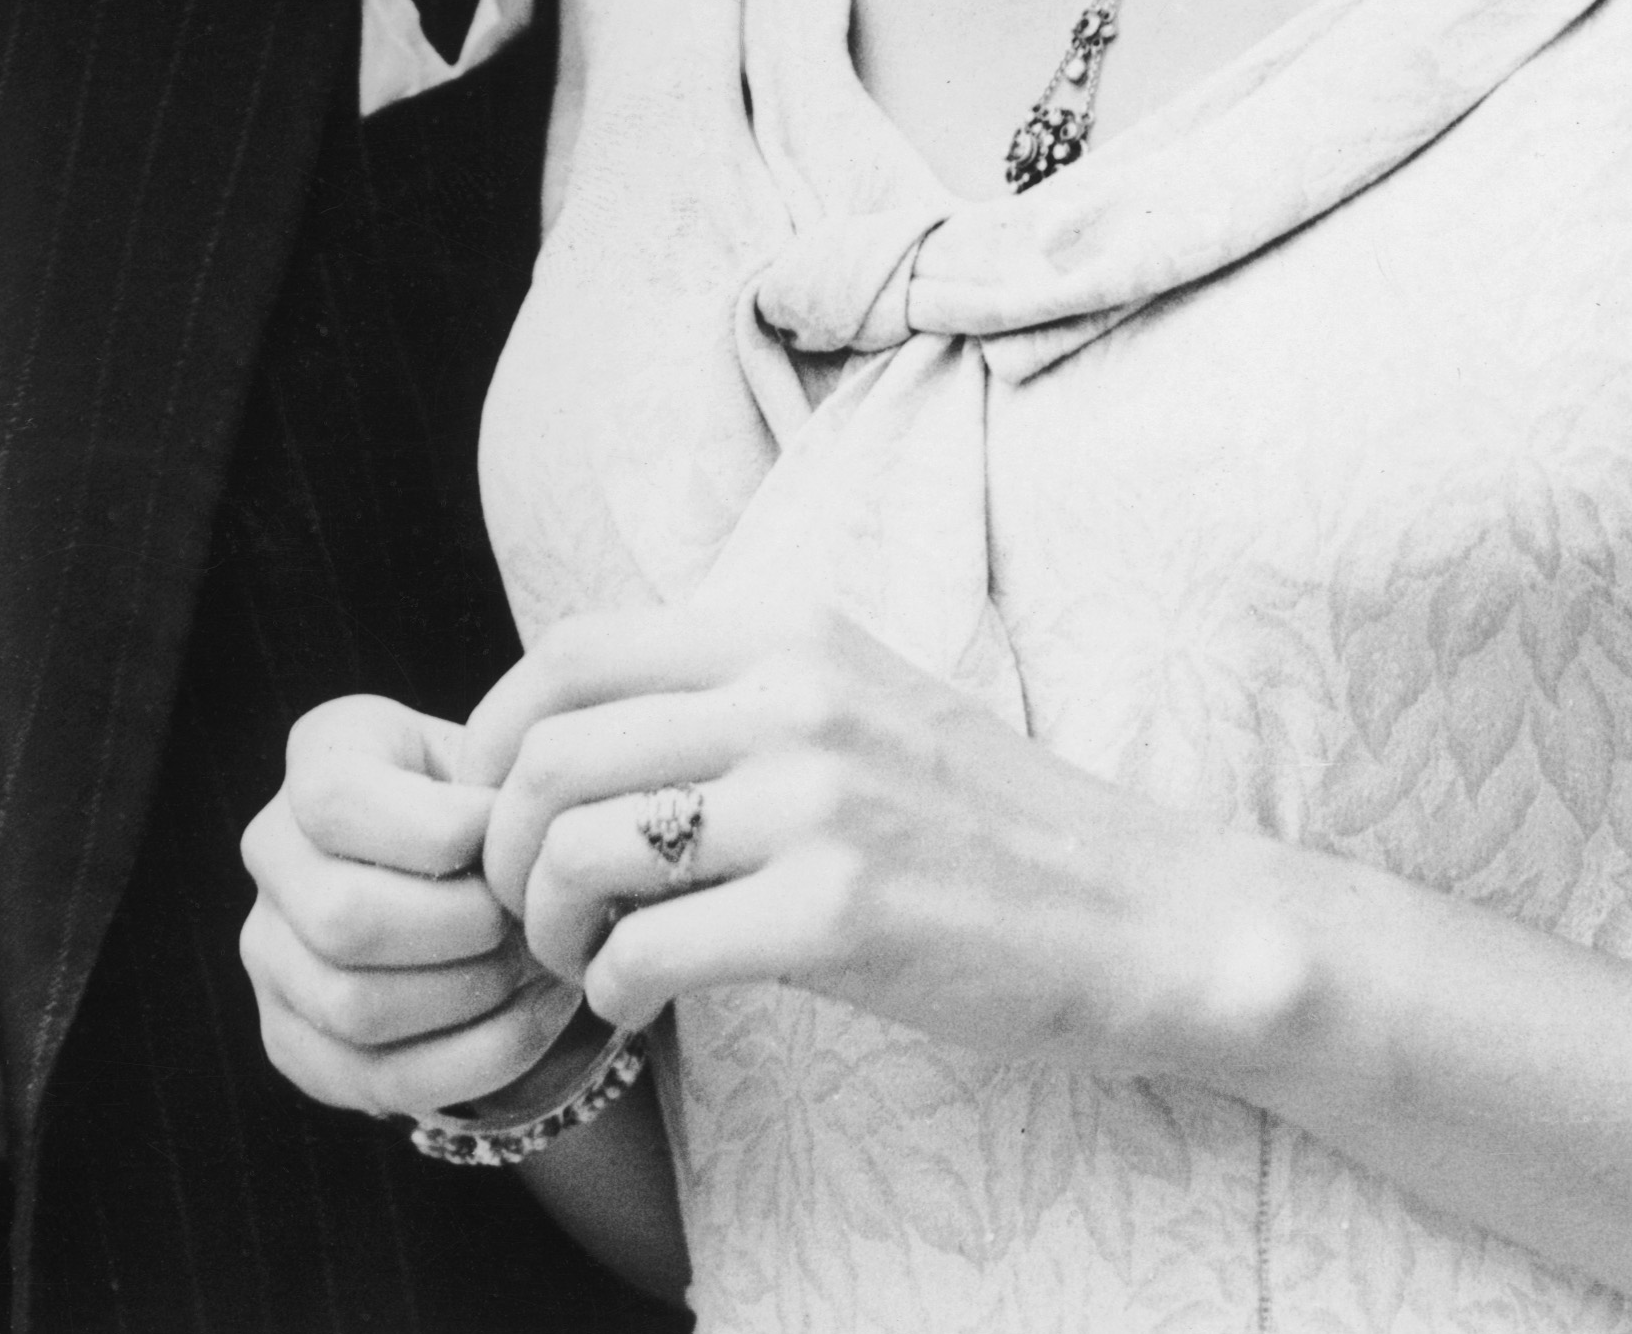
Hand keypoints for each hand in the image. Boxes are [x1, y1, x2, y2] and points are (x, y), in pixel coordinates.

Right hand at [240, 694, 591, 1118]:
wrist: (471, 869)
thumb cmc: (493, 806)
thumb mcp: (501, 760)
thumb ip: (508, 781)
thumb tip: (523, 844)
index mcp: (319, 756)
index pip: (335, 803)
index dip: (441, 831)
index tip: (511, 839)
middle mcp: (272, 850)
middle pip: (342, 918)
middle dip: (463, 930)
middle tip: (527, 924)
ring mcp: (268, 951)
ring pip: (354, 1008)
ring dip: (470, 998)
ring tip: (535, 971)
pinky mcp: (290, 1038)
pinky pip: (377, 1078)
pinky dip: (474, 1060)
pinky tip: (530, 1021)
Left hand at [471, 603, 1302, 1081]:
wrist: (1138, 913)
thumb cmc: (981, 824)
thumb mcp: (857, 699)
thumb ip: (729, 694)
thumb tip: (570, 733)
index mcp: (786, 629)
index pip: (570, 653)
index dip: (494, 735)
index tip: (493, 807)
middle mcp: (793, 695)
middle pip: (553, 753)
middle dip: (504, 845)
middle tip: (524, 905)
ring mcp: (817, 802)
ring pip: (585, 849)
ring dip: (545, 921)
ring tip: (575, 956)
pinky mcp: (838, 914)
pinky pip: (650, 948)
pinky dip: (612, 987)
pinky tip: (635, 1002)